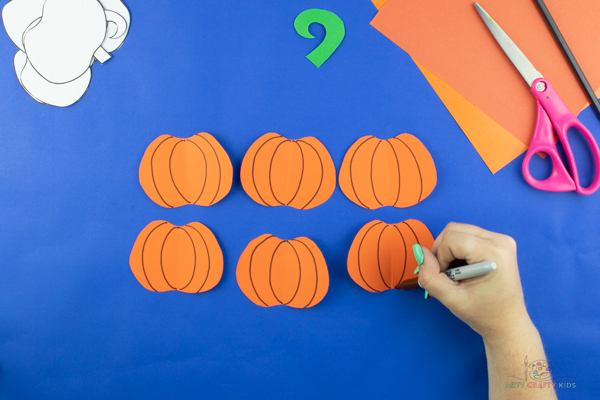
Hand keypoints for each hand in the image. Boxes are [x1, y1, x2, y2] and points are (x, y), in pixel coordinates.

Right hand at [417, 222, 533, 343]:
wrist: (507, 323)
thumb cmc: (483, 314)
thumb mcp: (450, 299)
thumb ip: (429, 276)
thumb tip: (419, 251)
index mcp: (494, 253)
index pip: (452, 239)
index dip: (439, 256)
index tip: (445, 277)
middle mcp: (500, 240)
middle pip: (454, 230)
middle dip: (442, 251)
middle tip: (446, 275)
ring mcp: (501, 240)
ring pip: (458, 231)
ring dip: (449, 250)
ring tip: (456, 273)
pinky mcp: (498, 243)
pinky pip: (467, 236)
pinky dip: (457, 250)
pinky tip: (464, 269)